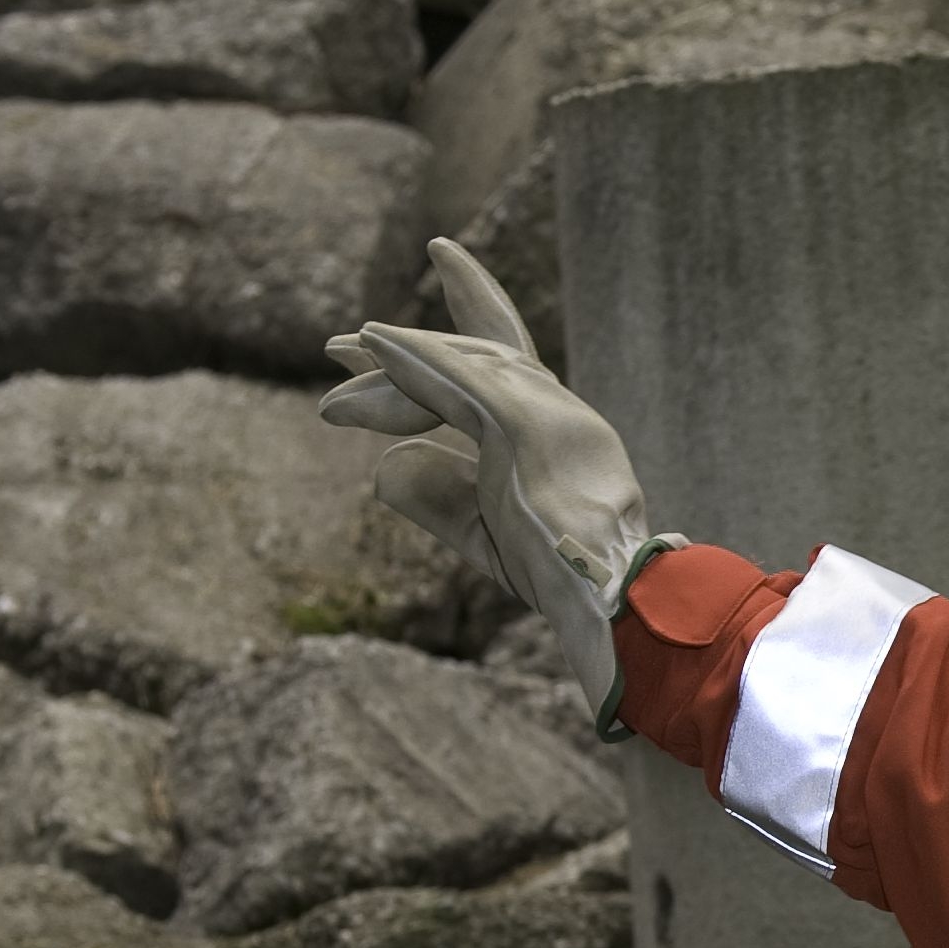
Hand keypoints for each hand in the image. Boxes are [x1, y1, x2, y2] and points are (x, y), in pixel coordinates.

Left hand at [321, 239, 670, 735]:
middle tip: (339, 346)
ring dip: (396, 359)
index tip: (380, 350)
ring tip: (336, 352)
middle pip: (480, 357)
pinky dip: (414, 360)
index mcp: (562, 439)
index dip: (445, 358)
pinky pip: (457, 382)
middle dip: (415, 347)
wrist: (612, 603)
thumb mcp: (486, 535)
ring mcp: (548, 415)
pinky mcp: (524, 426)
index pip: (503, 379)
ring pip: (462, 366)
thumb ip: (441, 498)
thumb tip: (383, 464)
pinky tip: (372, 344)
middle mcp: (561, 414)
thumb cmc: (565, 581)